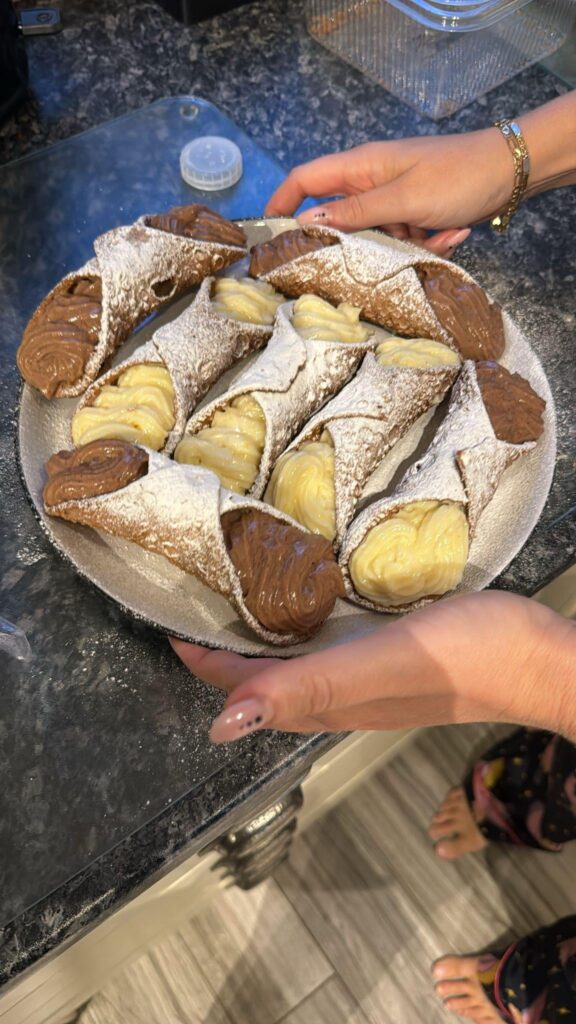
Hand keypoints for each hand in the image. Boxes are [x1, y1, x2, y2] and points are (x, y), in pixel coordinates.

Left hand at [171, 592, 575, 743]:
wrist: (542, 658)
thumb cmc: (470, 657)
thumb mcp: (383, 663)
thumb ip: (308, 686)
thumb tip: (223, 725)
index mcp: (329, 701)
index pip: (243, 691)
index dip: (202, 664)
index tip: (168, 621)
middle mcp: (341, 696)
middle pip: (261, 683)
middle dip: (220, 652)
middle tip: (193, 599)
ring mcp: (368, 678)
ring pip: (292, 666)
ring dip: (257, 640)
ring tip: (233, 597)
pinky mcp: (392, 656)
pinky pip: (326, 648)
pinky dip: (299, 628)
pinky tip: (305, 601)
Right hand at [265, 130, 512, 256]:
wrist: (510, 172)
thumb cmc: (456, 176)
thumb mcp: (402, 198)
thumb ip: (354, 212)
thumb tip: (307, 223)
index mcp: (361, 167)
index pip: (305, 180)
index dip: (283, 203)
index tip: (269, 236)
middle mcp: (372, 181)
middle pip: (343, 219)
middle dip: (363, 243)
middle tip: (374, 260)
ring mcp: (395, 198)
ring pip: (379, 236)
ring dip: (406, 245)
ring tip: (437, 235)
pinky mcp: (416, 213)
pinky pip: (408, 239)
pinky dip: (429, 242)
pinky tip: (456, 233)